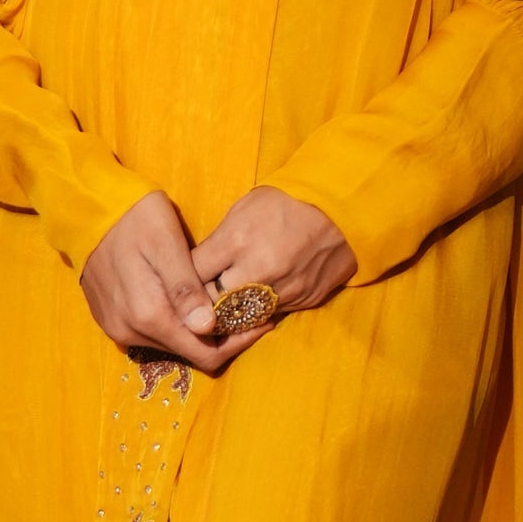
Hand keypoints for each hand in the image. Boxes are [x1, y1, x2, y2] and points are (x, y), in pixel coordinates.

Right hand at [79, 191, 247, 378]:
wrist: (87, 209)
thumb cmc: (135, 218)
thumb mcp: (166, 243)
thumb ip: (185, 288)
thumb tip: (207, 328)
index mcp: (148, 315)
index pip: (204, 354)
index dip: (236, 343)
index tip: (262, 321)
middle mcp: (130, 331)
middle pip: (189, 353)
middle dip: (220, 337)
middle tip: (247, 309)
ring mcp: (117, 328)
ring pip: (171, 345)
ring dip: (196, 330)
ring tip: (220, 303)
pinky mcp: (110, 321)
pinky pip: (151, 334)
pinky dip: (174, 324)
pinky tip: (188, 302)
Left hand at [183, 187, 355, 340]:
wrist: (339, 211)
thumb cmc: (284, 204)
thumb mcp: (243, 209)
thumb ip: (218, 241)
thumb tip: (196, 267)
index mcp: (237, 240)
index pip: (194, 275)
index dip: (185, 280)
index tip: (183, 281)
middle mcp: (258, 269)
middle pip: (214, 304)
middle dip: (204, 303)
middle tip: (199, 300)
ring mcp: (282, 289)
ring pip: (241, 318)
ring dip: (231, 313)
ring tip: (225, 304)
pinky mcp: (301, 300)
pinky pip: (269, 316)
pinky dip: (259, 311)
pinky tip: (256, 300)